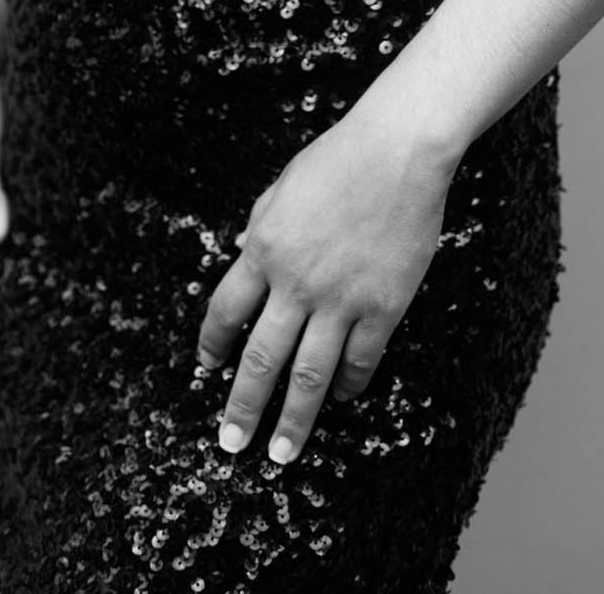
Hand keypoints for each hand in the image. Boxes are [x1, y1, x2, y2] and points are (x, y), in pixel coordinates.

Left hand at [195, 106, 455, 465]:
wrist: (397, 150)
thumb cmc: (338, 160)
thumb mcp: (281, 189)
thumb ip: (261, 229)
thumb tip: (245, 258)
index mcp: (264, 248)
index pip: (225, 311)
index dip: (212, 345)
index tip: (207, 369)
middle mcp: (296, 282)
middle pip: (261, 359)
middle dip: (244, 407)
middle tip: (231, 444)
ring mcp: (341, 299)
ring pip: (309, 375)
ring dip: (294, 418)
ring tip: (281, 453)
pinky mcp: (383, 306)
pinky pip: (360, 359)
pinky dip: (348, 385)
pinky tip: (341, 399)